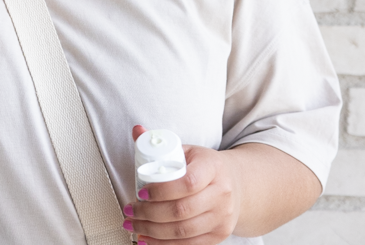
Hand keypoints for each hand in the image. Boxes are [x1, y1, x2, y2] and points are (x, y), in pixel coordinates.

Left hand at [124, 128, 241, 244]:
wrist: (235, 184)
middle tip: (129, 211)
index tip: (139, 192)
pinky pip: (190, 244)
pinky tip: (147, 239)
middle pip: (182, 210)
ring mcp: (222, 217)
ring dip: (153, 232)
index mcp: (213, 167)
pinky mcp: (219, 234)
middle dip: (149, 214)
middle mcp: (221, 194)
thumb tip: (136, 130)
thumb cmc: (205, 167)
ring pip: (184, 231)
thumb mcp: (187, 150)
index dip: (161, 190)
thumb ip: (159, 143)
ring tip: (133, 226)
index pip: (188, 182)